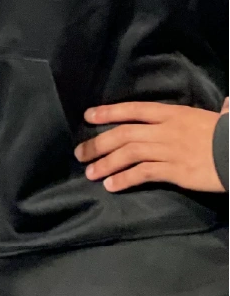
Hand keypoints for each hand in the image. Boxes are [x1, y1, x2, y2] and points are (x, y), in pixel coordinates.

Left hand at [75, 100, 228, 193]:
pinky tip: (111, 185)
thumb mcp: (199, 117)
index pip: (132, 109)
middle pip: (124, 133)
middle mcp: (164, 129)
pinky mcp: (175, 171)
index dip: (109, 112)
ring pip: (129, 154)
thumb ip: (180, 118)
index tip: (88, 116)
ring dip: (106, 163)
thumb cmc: (224, 133)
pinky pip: (143, 174)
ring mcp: (168, 150)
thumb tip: (173, 115)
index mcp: (170, 113)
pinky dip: (124, 179)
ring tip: (90, 172)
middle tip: (80, 153)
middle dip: (99, 143)